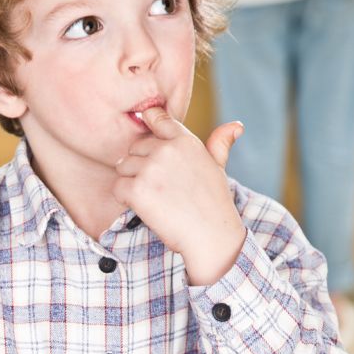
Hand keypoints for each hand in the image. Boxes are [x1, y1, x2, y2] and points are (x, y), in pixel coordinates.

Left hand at [113, 106, 246, 284]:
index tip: (151, 146)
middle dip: (140, 165)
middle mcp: (166, 150)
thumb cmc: (213, 203)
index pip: (156, 117)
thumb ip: (220, 144)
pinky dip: (125, 199)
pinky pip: (117, 187)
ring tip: (155, 198)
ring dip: (132, 182)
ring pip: (122, 167)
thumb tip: (236, 126)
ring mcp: (150, 169)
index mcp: (185, 140)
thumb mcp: (217, 167)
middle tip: (160, 187)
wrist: (210, 236)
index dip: (149, 127)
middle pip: (134, 148)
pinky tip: (145, 208)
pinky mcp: (136, 190)